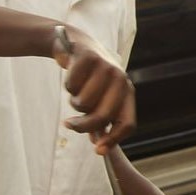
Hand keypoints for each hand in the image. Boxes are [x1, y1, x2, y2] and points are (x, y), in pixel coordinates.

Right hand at [56, 28, 136, 151]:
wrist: (76, 44)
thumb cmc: (89, 77)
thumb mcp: (99, 98)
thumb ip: (100, 120)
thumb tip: (99, 145)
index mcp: (127, 93)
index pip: (127, 123)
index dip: (113, 140)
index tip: (97, 150)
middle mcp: (121, 80)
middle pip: (103, 116)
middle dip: (83, 125)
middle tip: (69, 125)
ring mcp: (107, 67)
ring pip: (85, 102)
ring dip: (73, 102)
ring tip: (74, 92)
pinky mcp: (89, 58)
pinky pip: (72, 85)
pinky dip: (67, 85)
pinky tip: (71, 75)